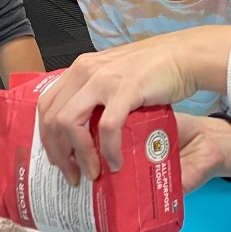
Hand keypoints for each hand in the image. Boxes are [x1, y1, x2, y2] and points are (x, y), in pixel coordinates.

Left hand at [36, 26, 230, 184]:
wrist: (184, 56)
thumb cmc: (153, 70)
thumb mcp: (113, 77)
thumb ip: (95, 96)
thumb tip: (85, 132)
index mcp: (79, 69)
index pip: (46, 106)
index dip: (48, 138)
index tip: (60, 160)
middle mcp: (84, 71)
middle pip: (52, 118)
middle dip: (59, 153)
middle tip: (73, 175)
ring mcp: (103, 79)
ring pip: (70, 123)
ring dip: (79, 154)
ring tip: (93, 172)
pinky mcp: (126, 89)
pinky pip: (107, 127)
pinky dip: (109, 149)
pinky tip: (117, 162)